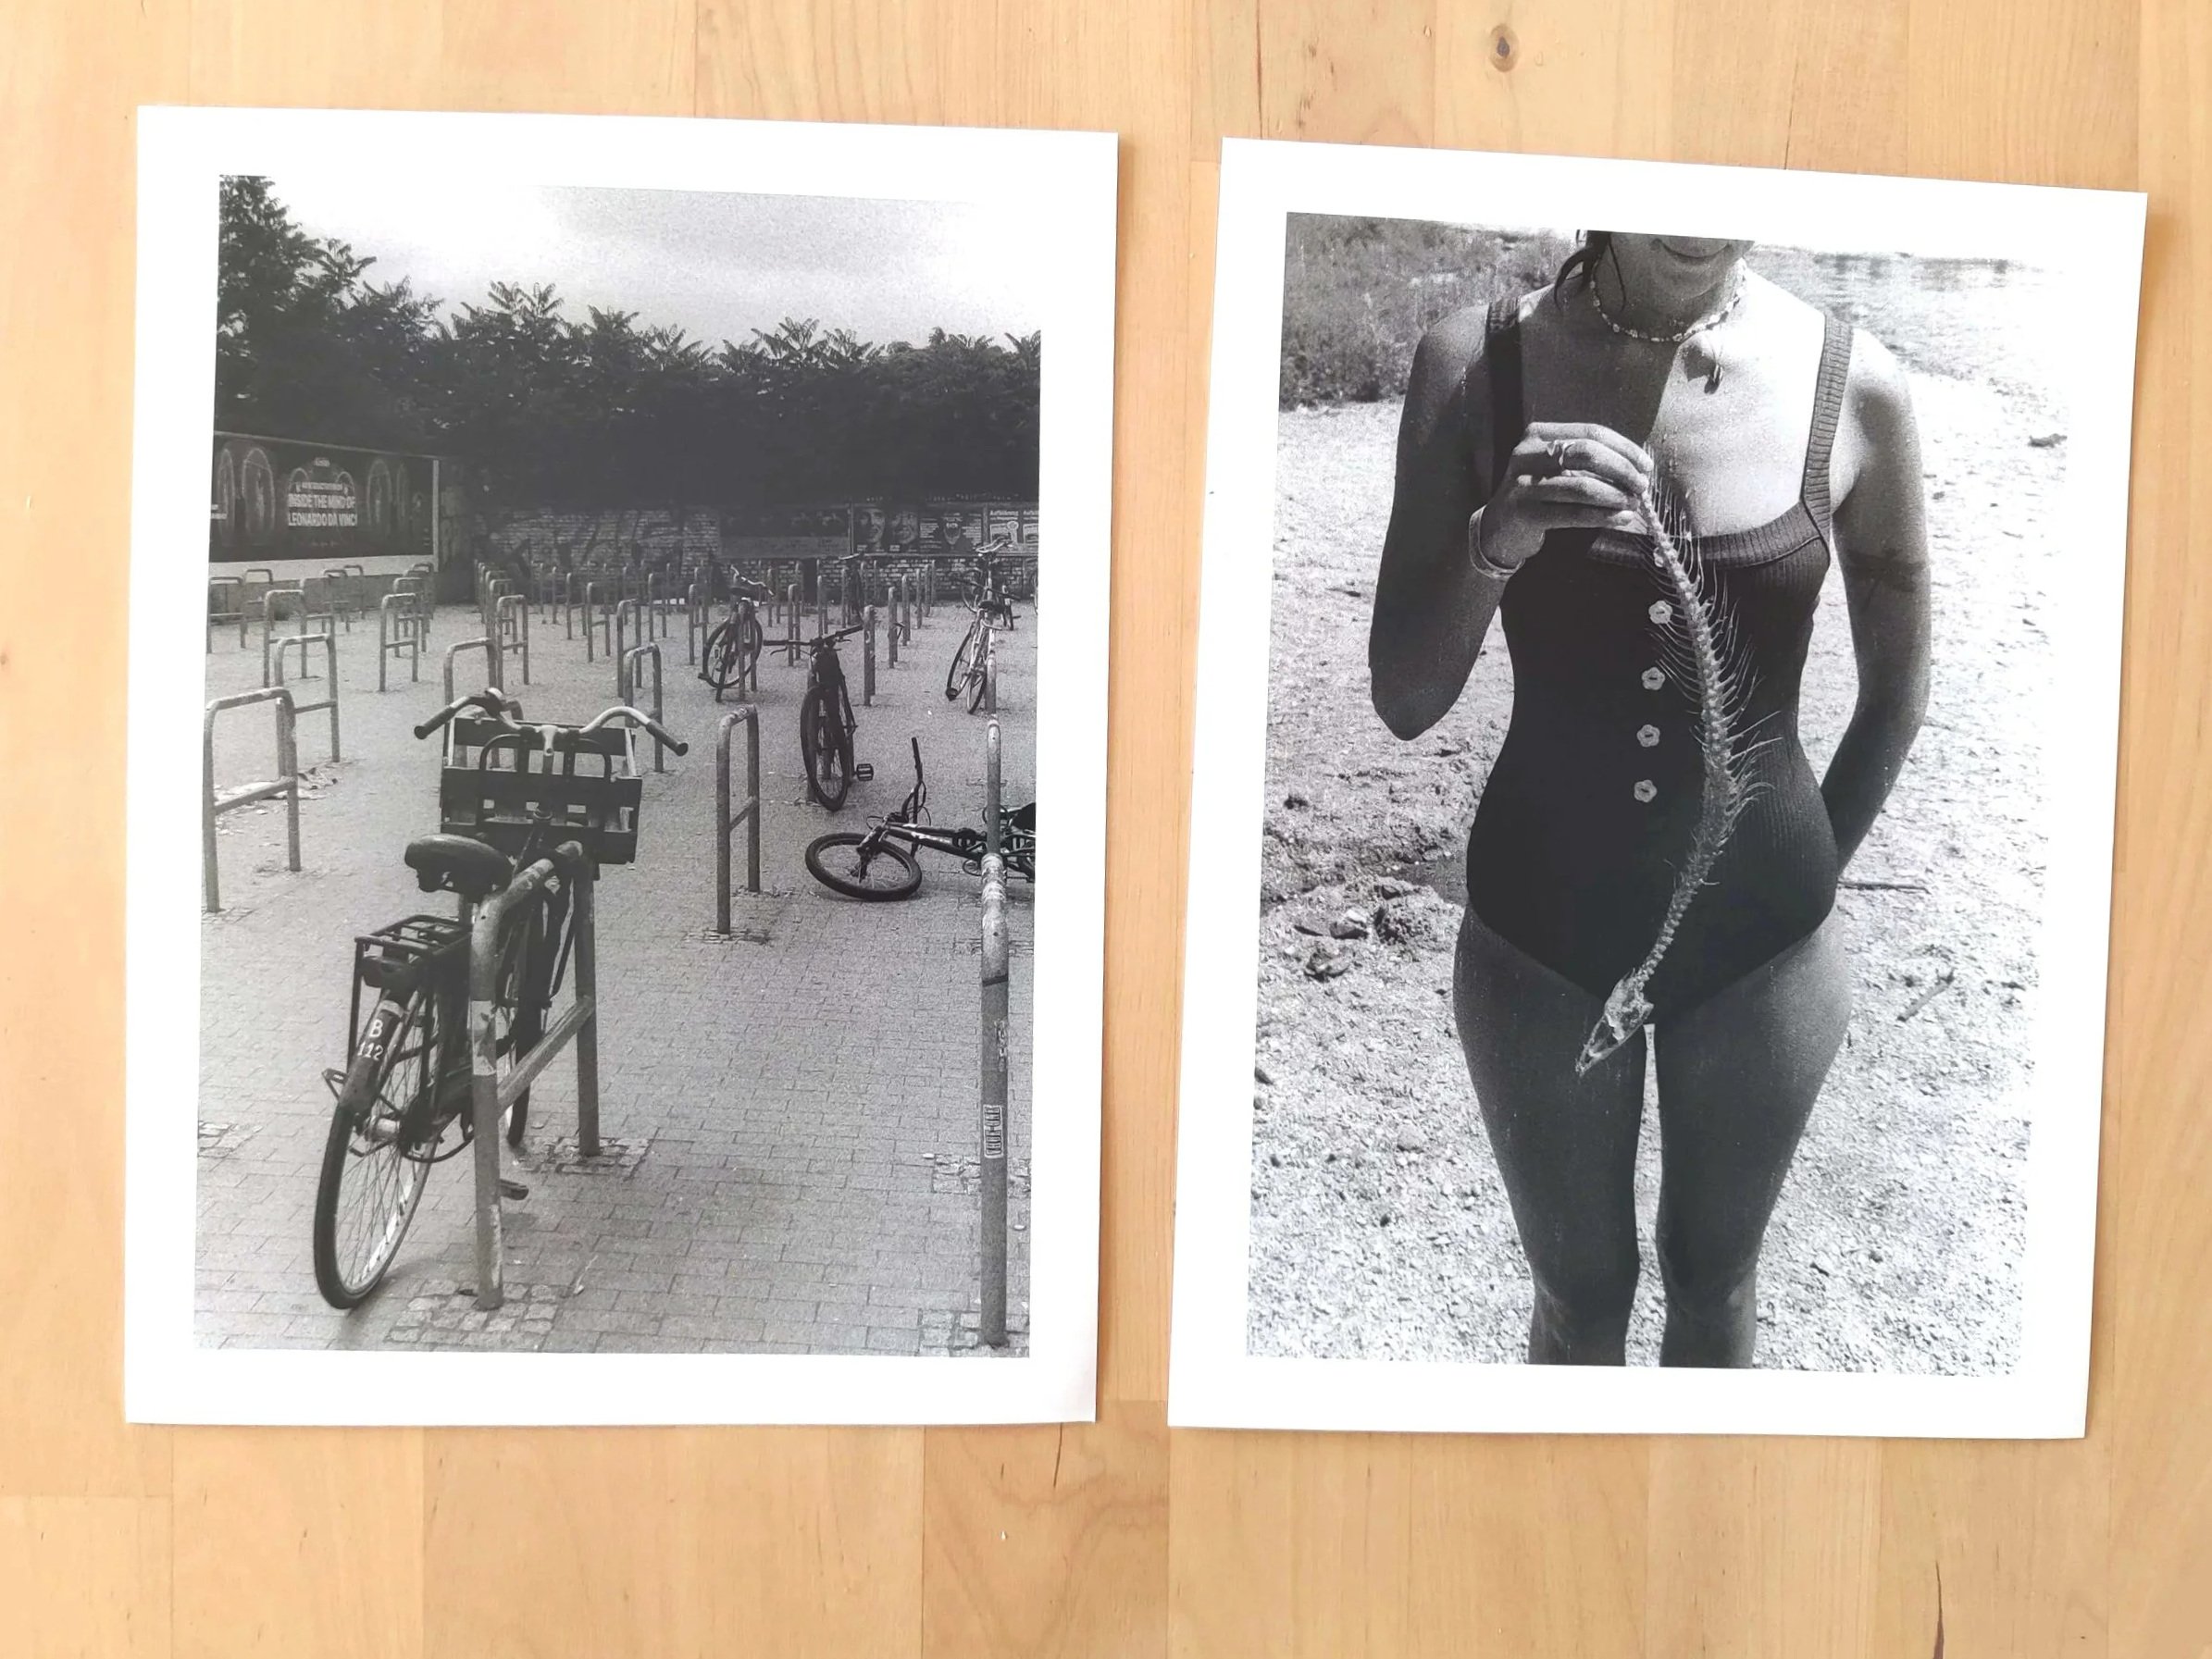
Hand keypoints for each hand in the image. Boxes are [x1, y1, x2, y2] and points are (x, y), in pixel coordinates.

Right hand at [1473, 421, 1656, 571]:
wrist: (1499, 528)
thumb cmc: (1538, 494)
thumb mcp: (1555, 467)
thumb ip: (1586, 460)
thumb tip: (1636, 466)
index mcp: (1538, 435)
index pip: (1591, 433)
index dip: (1624, 448)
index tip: (1645, 465)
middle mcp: (1527, 454)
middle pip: (1587, 454)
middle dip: (1622, 470)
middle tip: (1641, 486)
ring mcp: (1523, 484)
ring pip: (1582, 486)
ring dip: (1615, 496)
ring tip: (1633, 504)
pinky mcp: (1525, 513)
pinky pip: (1573, 514)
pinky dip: (1603, 516)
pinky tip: (1620, 519)